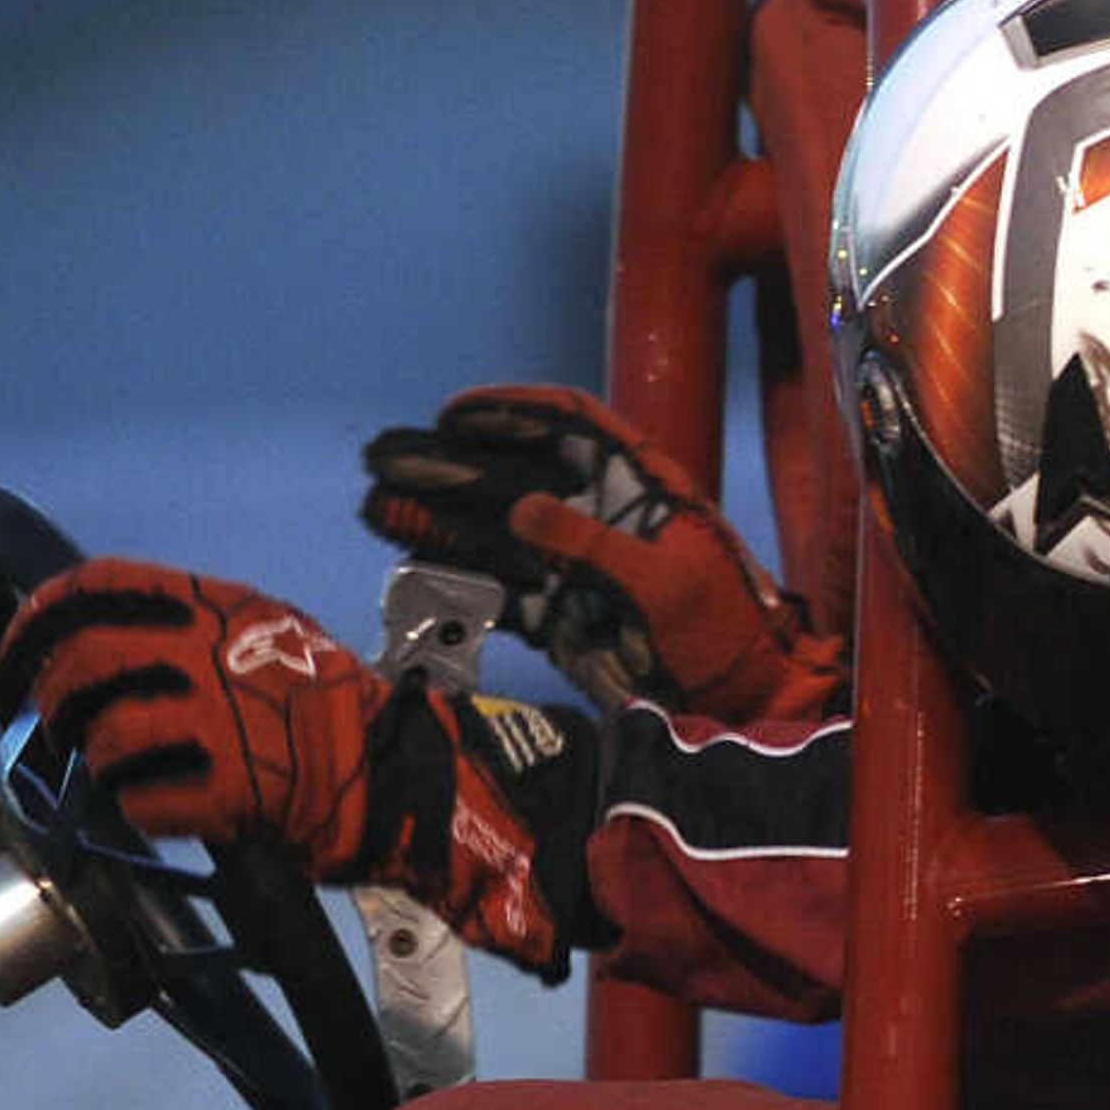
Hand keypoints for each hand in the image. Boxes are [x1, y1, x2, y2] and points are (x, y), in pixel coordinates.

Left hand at [0, 560, 607, 974]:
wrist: (407, 776)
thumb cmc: (338, 710)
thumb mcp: (273, 632)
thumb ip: (198, 627)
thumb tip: (112, 635)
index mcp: (222, 604)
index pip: (99, 587)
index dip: (41, 618)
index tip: (21, 648)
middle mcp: (216, 652)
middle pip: (87, 663)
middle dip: (57, 699)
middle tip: (62, 724)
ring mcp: (224, 722)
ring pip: (106, 739)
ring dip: (95, 761)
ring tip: (112, 773)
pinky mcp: (234, 789)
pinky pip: (146, 803)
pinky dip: (139, 811)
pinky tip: (158, 810)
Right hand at [359, 385, 844, 723]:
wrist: (732, 699)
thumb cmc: (718, 628)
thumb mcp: (663, 581)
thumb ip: (591, 543)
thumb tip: (520, 506)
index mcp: (640, 485)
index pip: (572, 423)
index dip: (514, 409)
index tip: (455, 412)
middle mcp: (599, 515)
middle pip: (515, 473)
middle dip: (451, 465)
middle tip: (385, 458)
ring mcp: (574, 564)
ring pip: (493, 530)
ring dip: (437, 519)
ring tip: (376, 506)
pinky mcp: (559, 613)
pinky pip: (497, 589)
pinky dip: (456, 583)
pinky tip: (408, 571)